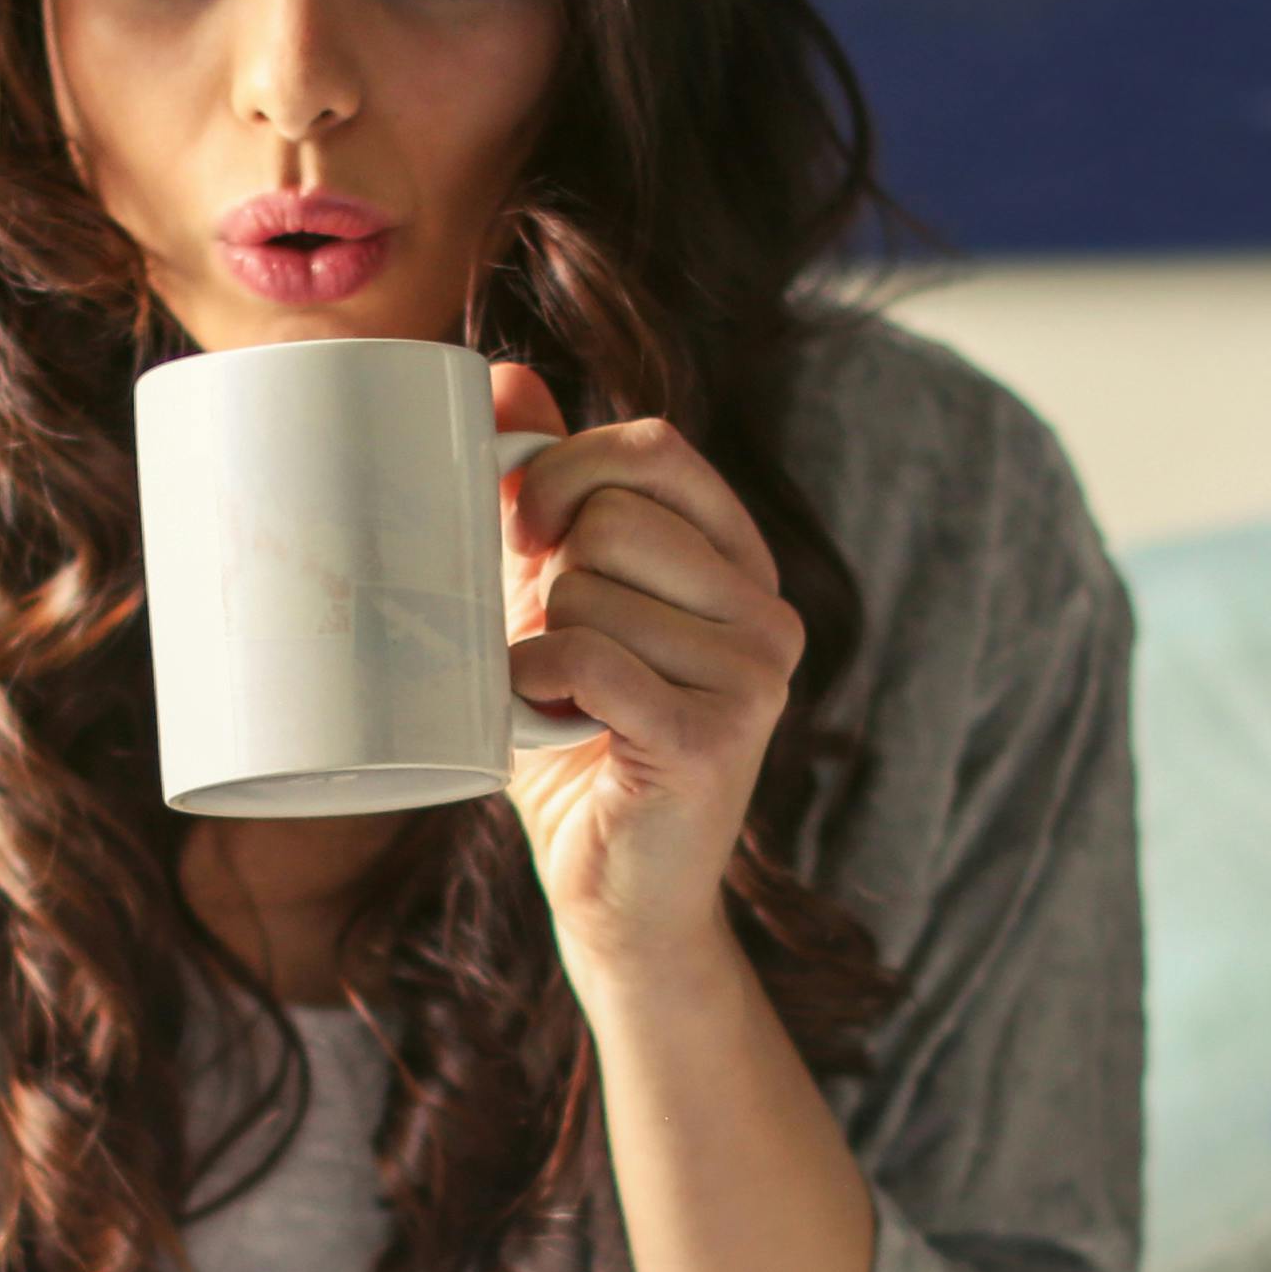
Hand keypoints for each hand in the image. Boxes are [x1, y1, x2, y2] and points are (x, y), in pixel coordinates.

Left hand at [490, 359, 804, 988]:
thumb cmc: (580, 744)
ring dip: (541, 646)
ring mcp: (756, 675)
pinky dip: (536, 683)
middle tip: (551, 647)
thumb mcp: (555, 602)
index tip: (524, 526)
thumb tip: (502, 377)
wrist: (617, 894)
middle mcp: (768, 611)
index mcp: (740, 563)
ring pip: (593, 589)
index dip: (568, 466)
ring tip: (563, 703)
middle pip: (616, 516)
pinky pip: (590, 659)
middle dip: (549, 578)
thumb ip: (547, 496)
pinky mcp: (718, 736)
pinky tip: (547, 720)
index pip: (656, 448)